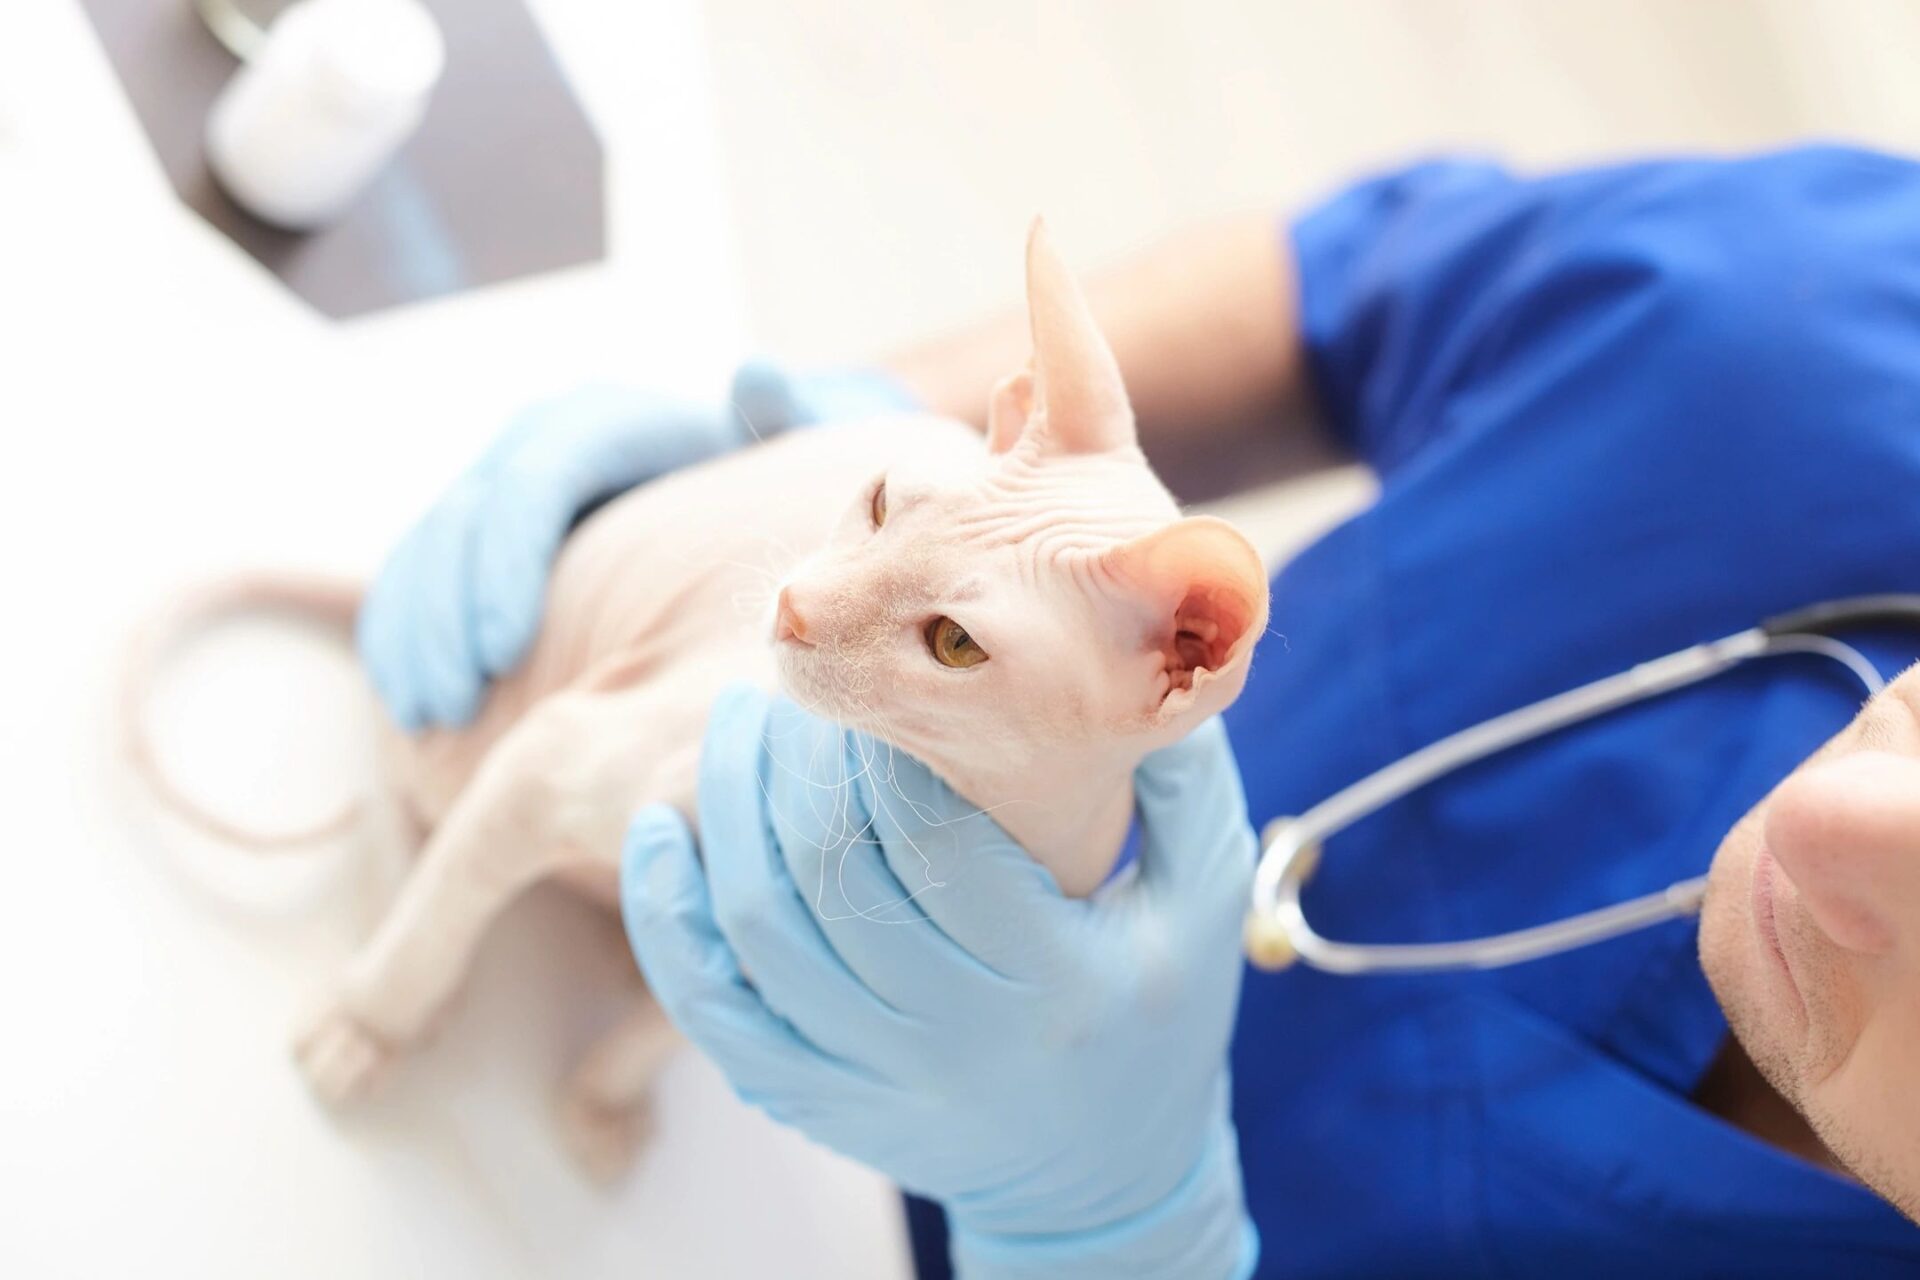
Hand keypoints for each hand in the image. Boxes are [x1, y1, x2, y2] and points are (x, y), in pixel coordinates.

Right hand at [358, 366, 918, 730]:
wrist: (767, 495)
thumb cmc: (795, 487)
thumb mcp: (807, 448)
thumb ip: (795, 418)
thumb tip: (756, 374)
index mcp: (622, 425)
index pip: (538, 475)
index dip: (506, 559)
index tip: (503, 646)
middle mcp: (555, 444)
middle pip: (473, 513)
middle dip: (448, 609)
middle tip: (449, 699)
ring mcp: (515, 489)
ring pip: (435, 545)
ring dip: (418, 629)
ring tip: (426, 713)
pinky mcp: (495, 539)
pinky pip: (426, 576)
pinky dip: (410, 633)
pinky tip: (414, 703)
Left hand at [621, 688, 1259, 1279]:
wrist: (1105, 1184)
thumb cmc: (1160, 1021)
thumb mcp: (1206, 904)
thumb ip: (1185, 783)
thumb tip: (1148, 662)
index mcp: (1052, 975)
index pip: (937, 837)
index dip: (888, 741)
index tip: (875, 666)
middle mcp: (955, 1034)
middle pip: (834, 872)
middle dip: (797, 756)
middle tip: (790, 672)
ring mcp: (876, 1076)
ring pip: (761, 928)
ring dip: (727, 809)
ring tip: (732, 721)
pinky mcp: (818, 1099)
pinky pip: (711, 1010)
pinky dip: (666, 922)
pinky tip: (655, 837)